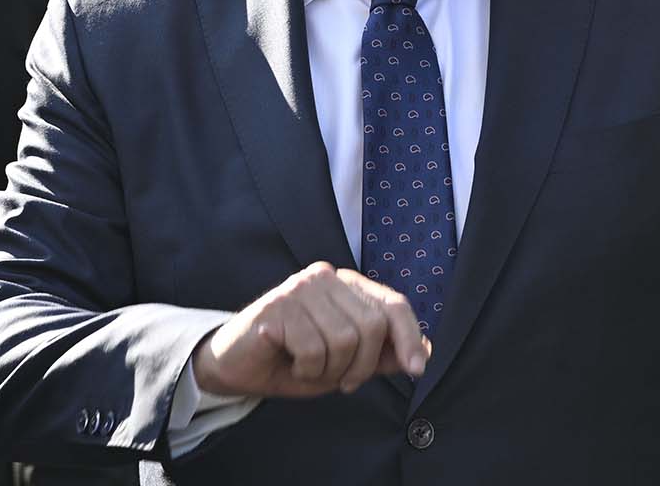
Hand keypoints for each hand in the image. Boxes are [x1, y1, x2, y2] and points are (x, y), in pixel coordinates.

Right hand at [192, 262, 430, 398]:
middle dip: (362, 365)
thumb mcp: (344, 363)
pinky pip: (313, 349)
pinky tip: (290, 364)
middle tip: (342, 381)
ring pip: (345, 339)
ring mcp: (301, 288)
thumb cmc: (291, 362)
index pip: (393, 304)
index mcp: (348, 285)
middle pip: (372, 325)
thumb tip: (425, 351)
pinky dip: (307, 370)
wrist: (234, 368)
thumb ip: (381, 354)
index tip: (416, 370)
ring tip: (310, 369)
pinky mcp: (278, 306)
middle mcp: (327, 277)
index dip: (409, 337)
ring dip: (331, 370)